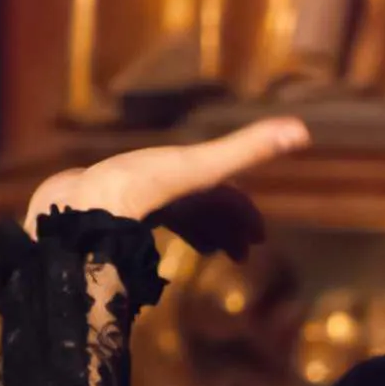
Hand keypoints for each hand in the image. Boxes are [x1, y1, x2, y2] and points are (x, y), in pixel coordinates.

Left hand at [22, 117, 311, 235]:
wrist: (83, 204)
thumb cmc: (145, 185)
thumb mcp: (203, 168)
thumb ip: (249, 149)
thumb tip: (302, 128)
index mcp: (182, 167)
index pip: (222, 188)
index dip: (243, 212)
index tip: (257, 239)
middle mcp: (159, 177)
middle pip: (202, 202)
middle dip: (226, 227)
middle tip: (242, 256)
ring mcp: (134, 195)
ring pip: (177, 215)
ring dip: (201, 235)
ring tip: (213, 257)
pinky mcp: (111, 214)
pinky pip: (148, 226)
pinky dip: (167, 239)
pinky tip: (170, 256)